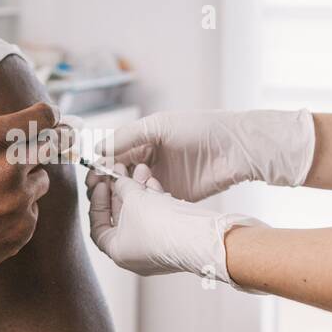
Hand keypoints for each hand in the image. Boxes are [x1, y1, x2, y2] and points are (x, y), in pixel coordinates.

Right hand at [0, 101, 59, 290]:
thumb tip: (8, 128)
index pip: (42, 117)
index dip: (46, 116)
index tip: (49, 119)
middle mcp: (8, 169)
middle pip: (49, 148)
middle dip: (37, 149)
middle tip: (21, 156)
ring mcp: (18, 203)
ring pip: (40, 182)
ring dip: (24, 183)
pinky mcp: (21, 233)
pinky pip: (31, 213)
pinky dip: (16, 214)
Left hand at [87, 163, 263, 282]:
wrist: (199, 236)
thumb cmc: (162, 226)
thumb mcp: (132, 199)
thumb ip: (121, 187)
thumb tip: (119, 181)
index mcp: (118, 253)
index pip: (97, 226)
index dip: (96, 202)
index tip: (100, 184)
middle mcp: (135, 254)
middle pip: (120, 218)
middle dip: (119, 191)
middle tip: (117, 172)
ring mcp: (155, 248)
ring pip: (141, 215)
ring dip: (138, 191)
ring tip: (139, 169)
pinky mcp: (172, 240)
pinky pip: (158, 217)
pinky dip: (154, 199)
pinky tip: (153, 182)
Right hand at [96, 109, 314, 201]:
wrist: (237, 149)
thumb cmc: (201, 129)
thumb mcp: (159, 125)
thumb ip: (127, 136)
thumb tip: (97, 150)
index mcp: (144, 141)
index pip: (113, 155)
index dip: (101, 166)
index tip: (94, 176)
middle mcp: (149, 161)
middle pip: (119, 176)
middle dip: (109, 185)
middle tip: (103, 192)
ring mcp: (160, 181)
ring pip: (132, 193)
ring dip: (124, 197)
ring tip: (121, 199)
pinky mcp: (173, 197)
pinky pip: (150, 205)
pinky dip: (142, 206)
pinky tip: (139, 207)